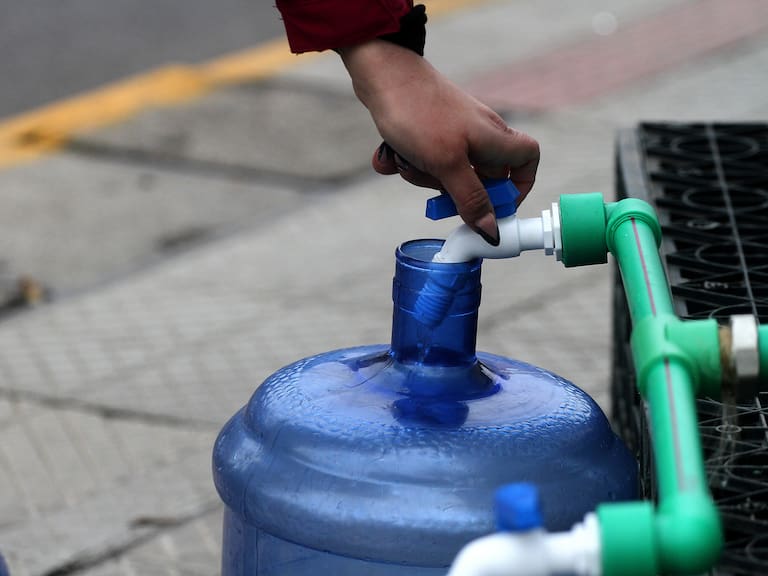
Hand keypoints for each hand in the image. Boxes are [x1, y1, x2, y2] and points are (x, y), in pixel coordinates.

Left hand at [338, 40, 538, 244]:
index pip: (527, 161)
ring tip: (408, 163)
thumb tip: (491, 232)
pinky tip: (392, 156)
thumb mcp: (446, 165)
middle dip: (454, 190)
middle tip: (435, 187)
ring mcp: (455, 132)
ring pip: (449, 172)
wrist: (382, 74)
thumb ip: (470, 199)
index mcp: (494, 139)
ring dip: (424, 175)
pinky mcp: (431, 131)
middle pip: (481, 177)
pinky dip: (410, 163)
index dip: (518, 186)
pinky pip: (426, 160)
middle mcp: (480, 135)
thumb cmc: (418, 113)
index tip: (497, 206)